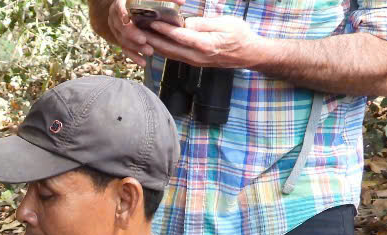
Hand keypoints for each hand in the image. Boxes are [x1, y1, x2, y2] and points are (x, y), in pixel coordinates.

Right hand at [104, 0, 163, 65]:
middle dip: (132, 35)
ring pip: (123, 40)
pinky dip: (134, 56)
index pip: (120, 10)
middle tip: (143, 40)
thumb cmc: (145, 0)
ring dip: (136, 48)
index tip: (129, 21)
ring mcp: (117, 29)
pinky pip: (125, 49)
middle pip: (121, 28)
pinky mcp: (120, 39)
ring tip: (150, 51)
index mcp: (122, 3)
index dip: (123, 16)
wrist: (132, 6)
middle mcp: (116, 17)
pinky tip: (143, 62)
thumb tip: (181, 3)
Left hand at [142, 15, 267, 69]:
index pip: (179, 36)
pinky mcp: (192, 62)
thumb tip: (186, 23)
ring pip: (168, 54)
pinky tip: (152, 43)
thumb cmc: (240, 35)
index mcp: (205, 45)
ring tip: (140, 34)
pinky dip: (161, 49)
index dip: (164, 29)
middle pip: (168, 48)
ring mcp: (193, 61)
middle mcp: (196, 56)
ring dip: (153, 44)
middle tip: (138, 28)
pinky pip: (173, 56)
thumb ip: (205, 24)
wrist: (248, 55)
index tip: (151, 21)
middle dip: (152, 38)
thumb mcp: (227, 24)